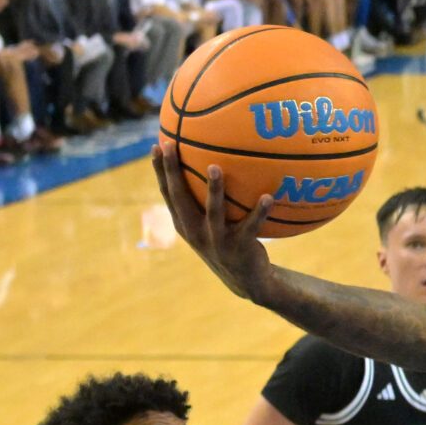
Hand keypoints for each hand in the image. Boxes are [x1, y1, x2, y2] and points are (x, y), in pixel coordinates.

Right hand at [151, 141, 276, 300]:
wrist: (246, 279)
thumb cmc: (227, 240)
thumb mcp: (210, 224)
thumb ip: (205, 199)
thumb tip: (211, 158)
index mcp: (185, 224)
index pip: (168, 193)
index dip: (160, 170)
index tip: (157, 145)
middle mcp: (195, 231)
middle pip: (180, 197)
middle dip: (172, 171)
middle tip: (171, 146)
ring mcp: (216, 240)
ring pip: (213, 211)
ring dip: (214, 189)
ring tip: (215, 166)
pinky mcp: (240, 247)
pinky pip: (251, 226)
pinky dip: (260, 211)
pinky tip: (268, 196)